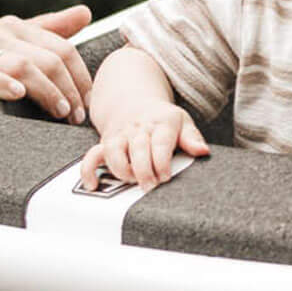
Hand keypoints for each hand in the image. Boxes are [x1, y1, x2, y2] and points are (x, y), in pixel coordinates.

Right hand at [0, 6, 94, 127]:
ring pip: (21, 65)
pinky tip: (17, 94)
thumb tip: (85, 12)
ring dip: (46, 91)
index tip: (89, 103)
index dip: (80, 76)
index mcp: (13, 27)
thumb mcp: (10, 47)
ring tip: (59, 112)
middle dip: (68, 88)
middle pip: (47, 57)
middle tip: (76, 115)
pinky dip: (0, 84)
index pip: (62, 47)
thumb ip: (47, 31)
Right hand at [81, 103, 208, 190]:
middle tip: (151, 188)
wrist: (134, 102)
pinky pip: (92, 156)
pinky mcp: (105, 143)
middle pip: (138, 149)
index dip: (162, 162)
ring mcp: (120, 135)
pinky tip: (94, 185)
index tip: (165, 177)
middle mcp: (138, 128)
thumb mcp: (182, 122)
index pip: (161, 142)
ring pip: (114, 152)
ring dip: (122, 171)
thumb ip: (192, 138)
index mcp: (161, 122)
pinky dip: (89, 170)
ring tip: (132, 183)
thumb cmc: (162, 119)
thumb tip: (203, 151)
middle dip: (144, 171)